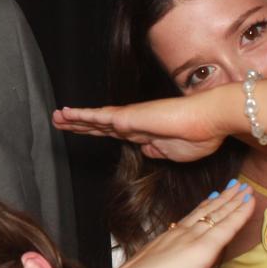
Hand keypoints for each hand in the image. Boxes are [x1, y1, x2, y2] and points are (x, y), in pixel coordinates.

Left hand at [52, 93, 226, 160]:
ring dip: (74, 119)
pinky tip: (66, 114)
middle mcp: (134, 123)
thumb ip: (158, 151)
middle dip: (79, 124)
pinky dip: (81, 115)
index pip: (113, 133)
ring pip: (95, 119)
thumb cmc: (199, 136)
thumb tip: (146, 150)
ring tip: (56, 117)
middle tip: (60, 121)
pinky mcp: (127, 117)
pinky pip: (98, 116)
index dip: (97, 131)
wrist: (210, 121)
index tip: (83, 131)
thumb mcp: (174, 153)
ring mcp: (129, 119)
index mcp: (144, 133)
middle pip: (99, 124)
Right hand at [80, 181, 252, 267]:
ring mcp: (189, 240)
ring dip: (233, 200)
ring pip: (216, 215)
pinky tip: (250, 203)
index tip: (214, 197)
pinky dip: (239, 213)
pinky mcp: (201, 250)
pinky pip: (226, 227)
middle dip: (222, 199)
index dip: (204, 208)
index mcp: (163, 242)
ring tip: (245, 188)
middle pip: (204, 213)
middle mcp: (177, 236)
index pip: (189, 221)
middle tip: (235, 186)